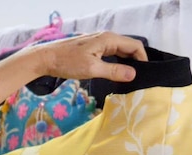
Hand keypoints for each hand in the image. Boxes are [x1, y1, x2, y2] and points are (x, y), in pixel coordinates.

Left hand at [25, 31, 147, 82]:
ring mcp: (99, 42)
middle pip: (128, 48)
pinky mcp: (93, 48)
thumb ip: (113, 71)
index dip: (143, 59)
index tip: (145, 75)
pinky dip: (117, 63)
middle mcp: (106, 38)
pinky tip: (116, 74)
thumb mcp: (92, 69)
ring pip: (119, 51)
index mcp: (108, 39)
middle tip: (139, 79)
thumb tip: (133, 74)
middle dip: (136, 62)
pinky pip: (111, 54)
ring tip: (129, 79)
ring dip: (126, 63)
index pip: (135, 46)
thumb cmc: (67, 62)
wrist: (46, 58)